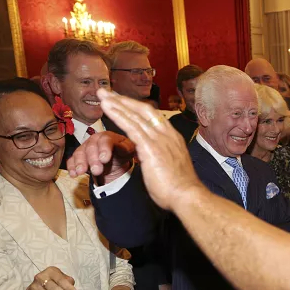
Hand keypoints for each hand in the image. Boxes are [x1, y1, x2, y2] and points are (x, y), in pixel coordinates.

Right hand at [66, 131, 134, 184]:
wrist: (115, 158)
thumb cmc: (122, 151)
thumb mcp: (129, 150)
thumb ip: (128, 148)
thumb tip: (127, 148)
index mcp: (109, 136)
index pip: (106, 139)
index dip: (104, 148)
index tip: (105, 159)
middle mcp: (95, 140)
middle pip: (91, 147)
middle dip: (92, 159)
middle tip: (96, 170)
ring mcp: (85, 147)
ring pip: (80, 152)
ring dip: (80, 163)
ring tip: (81, 172)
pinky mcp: (79, 156)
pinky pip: (72, 159)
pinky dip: (72, 166)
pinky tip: (73, 174)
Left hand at [96, 89, 205, 210]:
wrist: (187, 196)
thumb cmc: (180, 188)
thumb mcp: (171, 167)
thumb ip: (161, 159)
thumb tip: (155, 161)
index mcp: (173, 138)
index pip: (153, 117)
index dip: (136, 108)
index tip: (124, 103)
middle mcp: (167, 134)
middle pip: (143, 110)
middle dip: (124, 100)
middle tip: (107, 92)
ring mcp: (159, 139)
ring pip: (135, 116)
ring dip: (117, 104)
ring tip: (102, 96)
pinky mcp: (150, 147)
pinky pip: (131, 127)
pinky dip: (118, 115)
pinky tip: (107, 108)